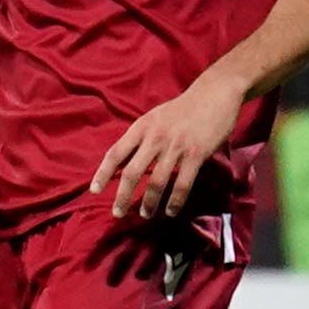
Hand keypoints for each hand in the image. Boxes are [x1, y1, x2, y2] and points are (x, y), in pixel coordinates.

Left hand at [93, 70, 243, 220]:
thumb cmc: (181, 109)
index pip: (115, 154)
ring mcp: (176, 147)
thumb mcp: (153, 119)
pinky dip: (175, 201)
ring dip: (149, 202)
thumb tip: (120, 163)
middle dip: (122, 196)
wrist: (214, 94)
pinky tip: (170, 211)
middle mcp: (155, 138)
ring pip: (157, 182)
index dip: (102, 173)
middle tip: (117, 213)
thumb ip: (138, 139)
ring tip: (145, 214)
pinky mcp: (197, 154)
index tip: (94, 191)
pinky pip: (182, 183)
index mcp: (141, 128)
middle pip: (133, 173)